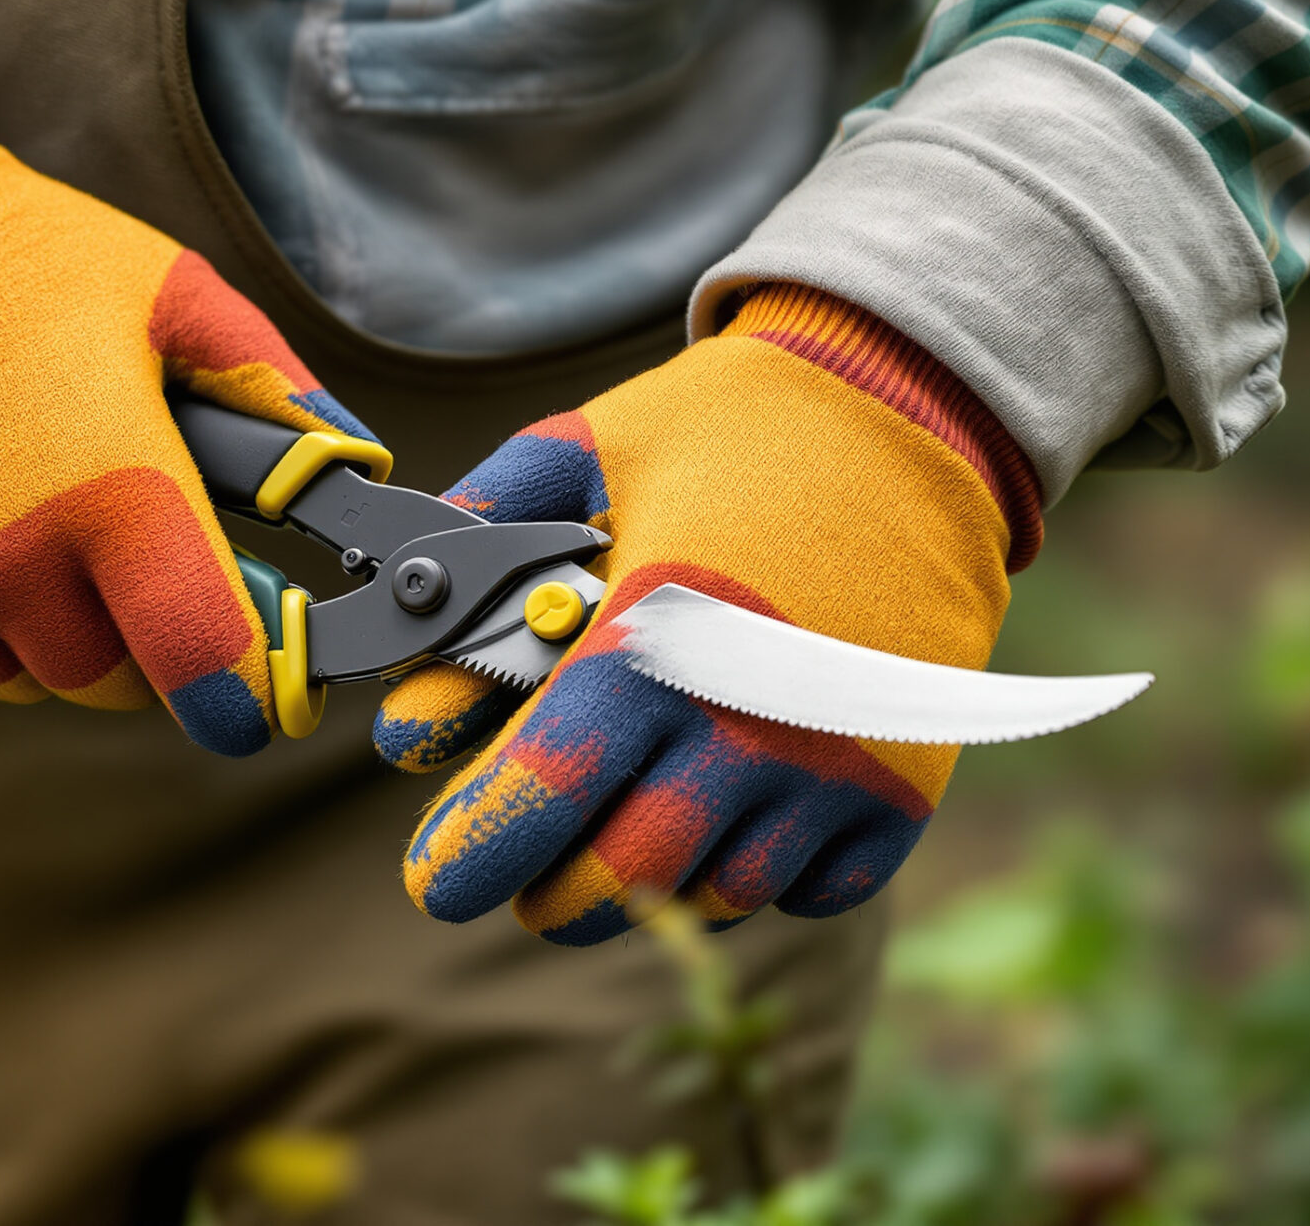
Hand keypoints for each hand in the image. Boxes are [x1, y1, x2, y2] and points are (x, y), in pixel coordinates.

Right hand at [0, 69, 379, 755]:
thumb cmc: (25, 265)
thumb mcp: (176, 300)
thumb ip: (278, 394)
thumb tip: (360, 471)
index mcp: (118, 496)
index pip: (200, 666)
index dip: (241, 700)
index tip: (254, 695)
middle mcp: (16, 565)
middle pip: (113, 682)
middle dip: (141, 638)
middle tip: (131, 557)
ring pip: (24, 677)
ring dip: (47, 629)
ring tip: (36, 521)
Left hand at [373, 286, 1041, 942]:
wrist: (911, 414)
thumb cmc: (727, 430)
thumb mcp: (582, 449)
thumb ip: (476, 532)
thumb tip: (397, 625)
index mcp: (649, 642)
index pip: (538, 801)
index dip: (472, 855)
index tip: (435, 878)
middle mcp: (745, 724)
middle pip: (617, 881)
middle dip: (547, 892)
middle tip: (519, 872)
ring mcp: (833, 767)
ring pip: (711, 895)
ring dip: (652, 879)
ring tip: (625, 821)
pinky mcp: (901, 790)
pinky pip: (808, 888)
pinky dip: (759, 871)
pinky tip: (730, 806)